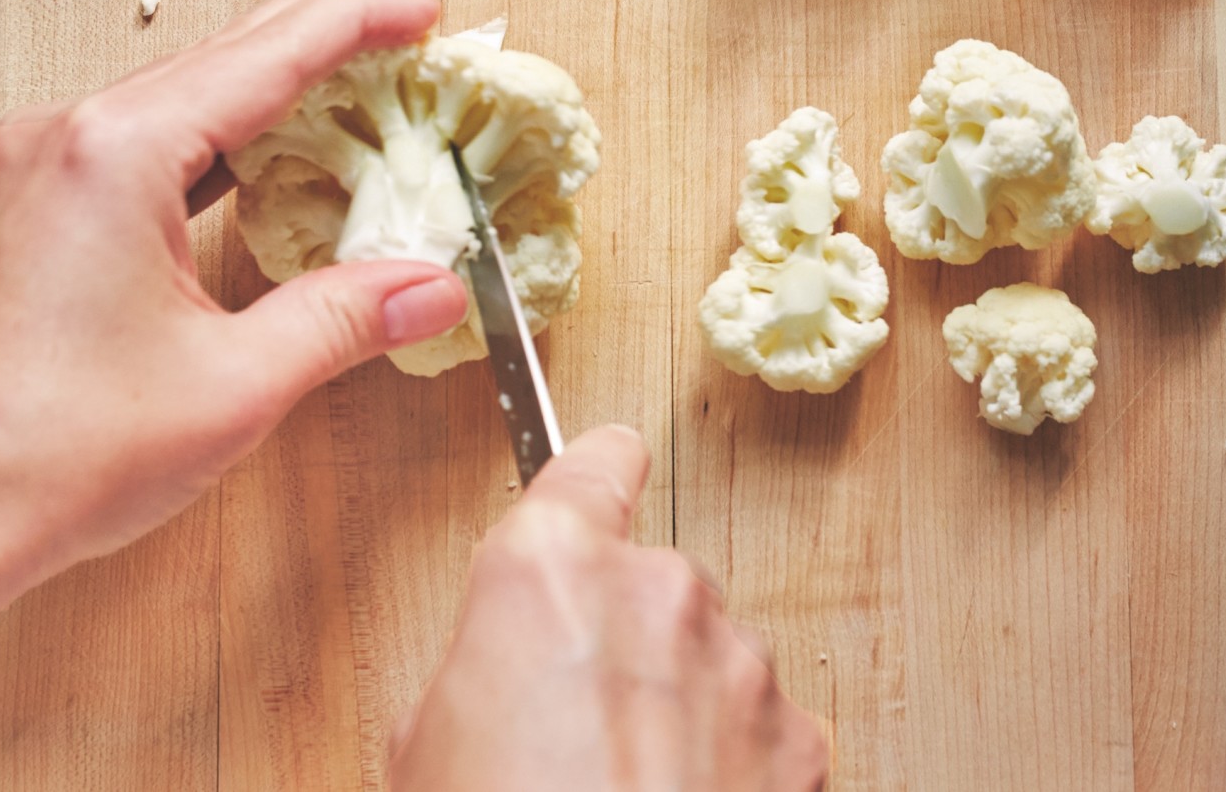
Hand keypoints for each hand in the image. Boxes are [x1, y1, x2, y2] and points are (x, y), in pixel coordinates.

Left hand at [0, 0, 469, 587]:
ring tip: (349, 105)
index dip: (362, 21)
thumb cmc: (44, 457)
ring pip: (181, 92)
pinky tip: (256, 164)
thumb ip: (344, 319)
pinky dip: (211, 139)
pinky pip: (138, 135)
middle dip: (326, 45)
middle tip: (406, 53)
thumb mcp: (231, 386)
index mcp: (120, 151)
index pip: (273, 50)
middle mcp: (69, 134)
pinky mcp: (26, 199)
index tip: (422, 14)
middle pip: (226, 52)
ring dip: (268, 94)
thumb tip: (429, 286)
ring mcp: (37, 162)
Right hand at [389, 428, 828, 791]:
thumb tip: (515, 675)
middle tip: (577, 728)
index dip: (594, 475)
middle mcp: (654, 586)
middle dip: (624, 636)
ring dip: (681, 705)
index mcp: (547, 566)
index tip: (602, 473)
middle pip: (646, 579)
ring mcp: (736, 660)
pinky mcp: (800, 738)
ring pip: (706, 656)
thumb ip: (484, 667)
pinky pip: (760, 727)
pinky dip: (733, 766)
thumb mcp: (426, 748)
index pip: (593, 463)